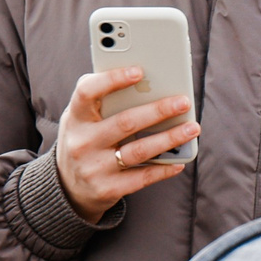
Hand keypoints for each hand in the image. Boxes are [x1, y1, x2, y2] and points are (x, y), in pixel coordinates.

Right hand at [55, 67, 196, 223]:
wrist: (68, 187)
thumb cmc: (85, 139)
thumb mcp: (82, 118)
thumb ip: (103, 99)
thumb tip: (146, 81)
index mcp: (76, 118)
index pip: (87, 92)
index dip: (112, 80)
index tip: (139, 71)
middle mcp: (82, 142)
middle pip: (125, 122)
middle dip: (158, 111)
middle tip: (183, 102)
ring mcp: (94, 168)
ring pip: (138, 151)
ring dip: (169, 138)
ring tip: (192, 128)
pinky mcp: (108, 189)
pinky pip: (142, 178)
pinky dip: (164, 169)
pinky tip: (179, 161)